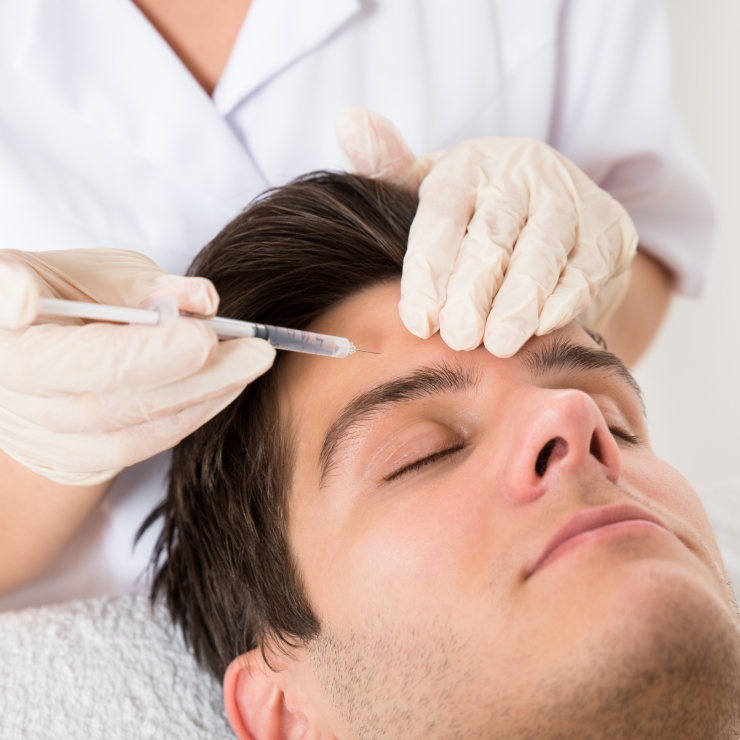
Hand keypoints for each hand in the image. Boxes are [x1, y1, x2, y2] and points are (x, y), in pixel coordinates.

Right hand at [0, 249, 274, 484]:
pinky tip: (228, 386)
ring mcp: (39, 428)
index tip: (103, 305)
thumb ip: (145, 286)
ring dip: (200, 393)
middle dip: (181, 367)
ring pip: (124, 425)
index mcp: (3, 323)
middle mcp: (9, 381)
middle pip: (94, 388)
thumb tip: (204, 299)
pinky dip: (192, 413)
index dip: (43, 307)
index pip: (5, 309)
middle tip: (249, 345)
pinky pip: (140, 445)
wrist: (51, 362)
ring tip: (251, 361)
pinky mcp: (76, 455)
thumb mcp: (98, 274)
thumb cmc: (72, 302)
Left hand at [336, 108, 637, 356]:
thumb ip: (389, 167)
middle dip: (474, 290)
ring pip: (542, 250)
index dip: (429, 268)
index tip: (419, 319)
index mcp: (469, 164)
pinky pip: (587, 265)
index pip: (442, 213)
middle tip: (458, 337)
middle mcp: (522, 171)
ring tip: (499, 343)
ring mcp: (570, 197)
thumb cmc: (475, 214)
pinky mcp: (609, 229)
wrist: (550, 217)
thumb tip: (349, 122)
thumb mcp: (430, 189)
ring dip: (520, 300)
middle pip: (493, 234)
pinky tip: (543, 326)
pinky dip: (566, 298)